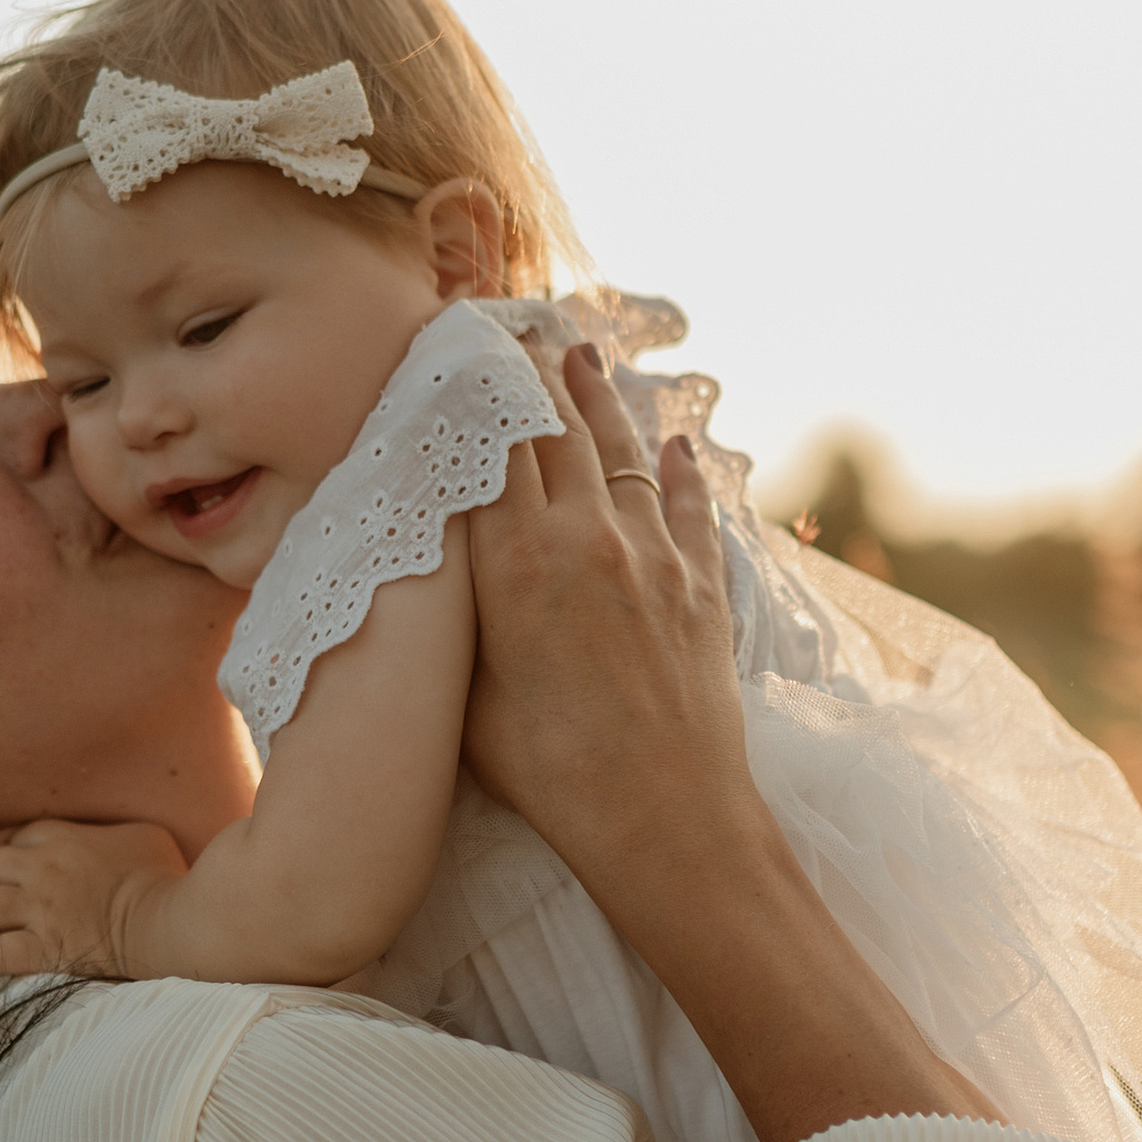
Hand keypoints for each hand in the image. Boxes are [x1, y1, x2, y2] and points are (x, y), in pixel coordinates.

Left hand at [0, 819, 186, 979]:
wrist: (168, 921)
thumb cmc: (163, 875)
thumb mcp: (142, 833)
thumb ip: (113, 831)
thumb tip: (112, 840)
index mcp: (62, 838)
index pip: (19, 837)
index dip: (23, 853)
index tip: (38, 868)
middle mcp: (41, 870)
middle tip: (11, 896)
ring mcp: (39, 911)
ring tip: (0, 925)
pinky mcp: (45, 949)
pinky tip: (10, 955)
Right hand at [465, 343, 995, 1141]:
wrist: (666, 818)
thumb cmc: (550, 775)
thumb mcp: (468, 691)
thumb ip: (457, 611)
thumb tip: (441, 556)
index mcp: (519, 560)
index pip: (493, 444)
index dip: (475, 386)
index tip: (457, 340)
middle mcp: (588, 538)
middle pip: (556, 431)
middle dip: (531, 373)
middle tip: (512, 323)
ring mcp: (653, 557)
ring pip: (624, 453)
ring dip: (600, 400)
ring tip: (580, 352)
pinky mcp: (701, 590)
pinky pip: (690, 508)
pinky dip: (681, 469)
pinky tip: (675, 442)